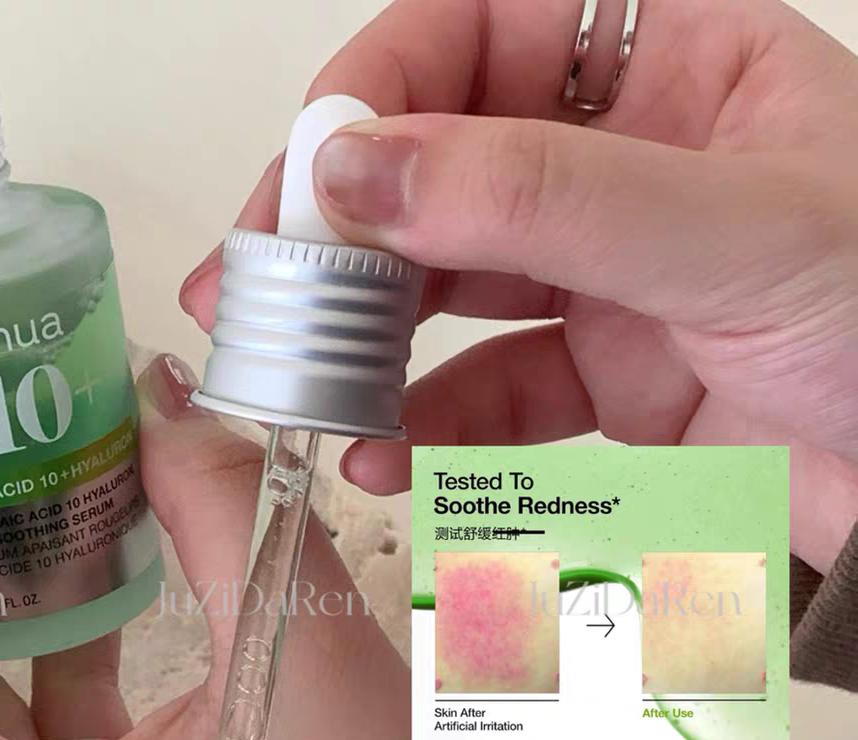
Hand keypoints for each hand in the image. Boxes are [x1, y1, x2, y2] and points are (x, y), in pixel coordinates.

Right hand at [180, 0, 857, 575]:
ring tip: (303, 389)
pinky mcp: (603, 381)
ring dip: (369, 340)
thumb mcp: (727, 234)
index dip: (375, 95)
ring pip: (449, 287)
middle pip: (438, 166)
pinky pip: (489, 395)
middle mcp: (625, 160)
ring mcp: (607, 277)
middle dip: (339, 233)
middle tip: (249, 291)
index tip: (309, 185)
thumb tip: (357, 172)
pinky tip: (383, 459)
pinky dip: (430, 430)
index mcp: (670, 64)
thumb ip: (540, 196)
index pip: (475, 33)